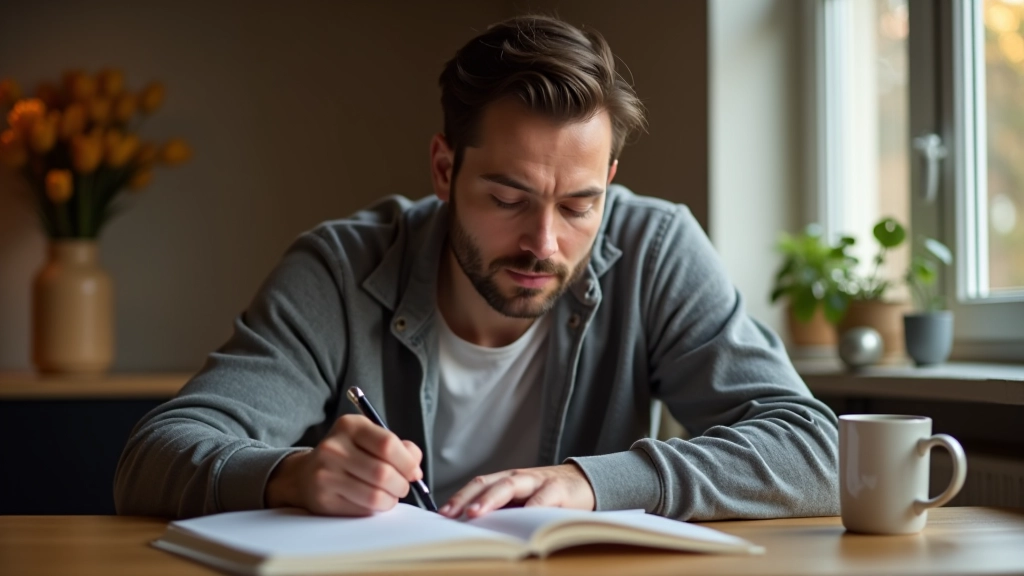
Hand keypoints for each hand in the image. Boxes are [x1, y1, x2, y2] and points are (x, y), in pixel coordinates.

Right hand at [264, 414, 422, 515]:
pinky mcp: (324, 499)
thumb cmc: (348, 455)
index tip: (414, 472)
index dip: (407, 463)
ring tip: (390, 495)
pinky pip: (362, 510)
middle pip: (383, 473)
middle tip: (403, 487)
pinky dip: (375, 509)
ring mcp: (326, 474)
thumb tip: (415, 467)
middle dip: (402, 485)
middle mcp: (334, 448)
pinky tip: (373, 502)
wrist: (306, 475)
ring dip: (391, 499)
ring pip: (374, 495)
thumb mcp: (369, 439)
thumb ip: (398, 447)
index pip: (387, 445)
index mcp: (350, 426)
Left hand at [439, 464, 594, 518]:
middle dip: (467, 498)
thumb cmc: (546, 496)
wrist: (583, 482)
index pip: (477, 485)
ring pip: (508, 486)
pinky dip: (530, 507)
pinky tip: (519, 518)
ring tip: (475, 513)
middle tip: (451, 514)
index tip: (442, 514)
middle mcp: (518, 477)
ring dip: (489, 500)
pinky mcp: (557, 489)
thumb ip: (501, 509)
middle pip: (487, 483)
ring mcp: (537, 481)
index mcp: (505, 480)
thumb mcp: (521, 501)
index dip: (459, 497)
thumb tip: (469, 527)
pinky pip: (541, 498)